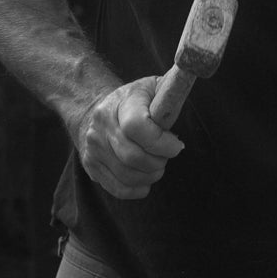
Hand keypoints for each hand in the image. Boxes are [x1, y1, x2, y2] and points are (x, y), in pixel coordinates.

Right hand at [76, 77, 183, 198]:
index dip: (161, 142)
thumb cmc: (135, 102)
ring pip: (128, 176)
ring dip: (151, 175)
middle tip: (166, 156)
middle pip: (134, 157)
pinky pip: (119, 189)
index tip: (176, 145)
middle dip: (159, 161)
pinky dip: (138, 189)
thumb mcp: (152, 88)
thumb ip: (169, 94)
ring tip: (157, 164)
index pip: (136, 126)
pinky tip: (145, 177)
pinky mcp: (91, 166)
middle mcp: (101, 126)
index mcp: (119, 103)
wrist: (95, 112)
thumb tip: (185, 93)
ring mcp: (93, 148)